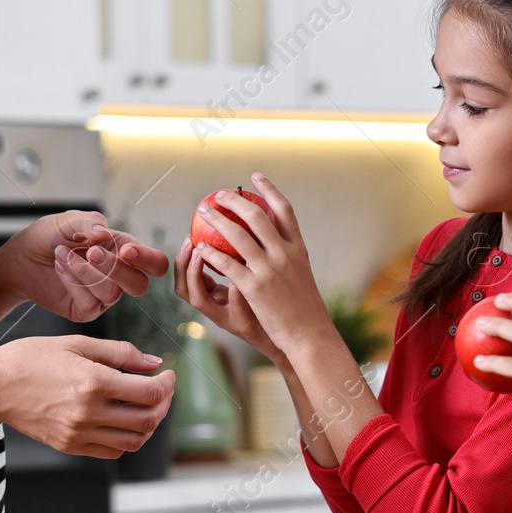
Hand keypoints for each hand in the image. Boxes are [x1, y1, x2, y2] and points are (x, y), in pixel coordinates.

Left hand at [0, 211, 169, 323]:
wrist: (21, 257)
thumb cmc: (49, 236)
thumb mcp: (69, 220)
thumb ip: (90, 223)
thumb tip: (104, 234)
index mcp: (124, 252)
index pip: (155, 264)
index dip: (147, 259)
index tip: (125, 249)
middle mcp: (119, 277)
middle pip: (140, 285)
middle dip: (115, 269)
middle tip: (91, 252)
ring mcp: (103, 297)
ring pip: (112, 294)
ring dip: (86, 272)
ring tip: (62, 255)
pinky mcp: (85, 311)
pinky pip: (91, 304)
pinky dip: (73, 284)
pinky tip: (60, 268)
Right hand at [0, 336, 174, 457]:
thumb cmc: (31, 358)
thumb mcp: (77, 344)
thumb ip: (120, 353)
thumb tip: (153, 363)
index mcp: (93, 383)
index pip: (149, 393)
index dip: (167, 385)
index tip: (167, 375)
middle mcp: (89, 412)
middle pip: (147, 419)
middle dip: (162, 405)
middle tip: (161, 391)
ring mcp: (79, 433)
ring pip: (133, 441)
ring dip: (148, 425)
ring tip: (144, 408)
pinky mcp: (70, 446)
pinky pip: (112, 451)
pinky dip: (126, 439)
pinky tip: (122, 422)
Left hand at [183, 174, 332, 356]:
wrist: (311, 335)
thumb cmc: (305, 310)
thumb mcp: (302, 275)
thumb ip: (288, 256)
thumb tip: (273, 241)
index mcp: (298, 249)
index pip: (284, 210)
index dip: (269, 190)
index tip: (255, 177)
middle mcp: (285, 254)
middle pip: (257, 216)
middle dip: (234, 201)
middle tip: (218, 195)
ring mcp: (270, 270)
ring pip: (237, 236)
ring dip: (217, 220)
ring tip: (203, 213)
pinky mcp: (255, 288)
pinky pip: (227, 264)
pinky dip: (212, 253)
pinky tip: (200, 248)